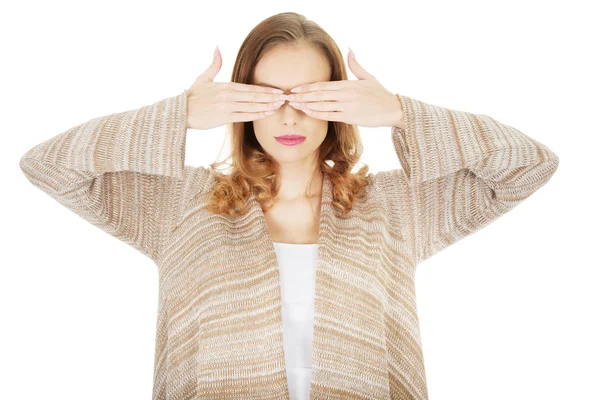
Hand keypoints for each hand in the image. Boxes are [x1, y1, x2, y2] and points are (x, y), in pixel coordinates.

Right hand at [185, 46, 286, 129]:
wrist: (181, 112)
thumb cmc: (192, 96)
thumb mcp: (203, 78)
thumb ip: (214, 65)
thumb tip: (217, 48)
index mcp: (226, 86)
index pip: (250, 87)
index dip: (266, 89)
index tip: (278, 90)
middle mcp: (229, 95)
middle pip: (255, 96)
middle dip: (271, 97)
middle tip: (285, 98)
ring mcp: (227, 107)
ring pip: (252, 106)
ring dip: (268, 106)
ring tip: (280, 105)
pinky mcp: (225, 118)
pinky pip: (245, 116)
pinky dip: (258, 114)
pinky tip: (267, 113)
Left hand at [281, 48, 403, 127]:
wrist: (393, 109)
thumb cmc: (380, 94)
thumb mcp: (368, 77)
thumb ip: (356, 65)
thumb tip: (350, 49)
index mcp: (348, 84)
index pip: (323, 85)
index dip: (307, 87)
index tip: (294, 89)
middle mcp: (346, 94)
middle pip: (319, 94)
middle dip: (302, 96)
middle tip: (288, 97)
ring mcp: (347, 106)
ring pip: (322, 105)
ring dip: (306, 105)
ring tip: (293, 105)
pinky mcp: (350, 117)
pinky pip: (330, 115)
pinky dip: (318, 114)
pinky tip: (308, 112)